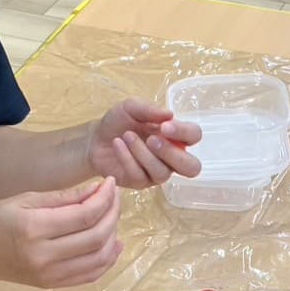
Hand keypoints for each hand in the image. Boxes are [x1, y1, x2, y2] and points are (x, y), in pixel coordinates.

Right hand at [0, 176, 121, 287]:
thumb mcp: (24, 199)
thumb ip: (63, 197)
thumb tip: (98, 189)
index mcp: (33, 228)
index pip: (84, 215)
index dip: (104, 198)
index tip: (111, 182)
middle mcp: (44, 255)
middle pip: (96, 237)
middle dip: (113, 214)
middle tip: (115, 197)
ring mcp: (50, 274)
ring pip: (99, 259)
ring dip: (114, 236)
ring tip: (113, 216)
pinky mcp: (53, 285)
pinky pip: (90, 275)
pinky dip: (107, 259)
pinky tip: (113, 243)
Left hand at [86, 97, 202, 188]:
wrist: (95, 138)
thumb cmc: (118, 122)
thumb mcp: (131, 107)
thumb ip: (149, 109)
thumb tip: (170, 114)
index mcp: (175, 136)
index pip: (194, 136)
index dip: (184, 133)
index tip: (165, 126)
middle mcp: (171, 157)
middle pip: (192, 168)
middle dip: (173, 154)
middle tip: (152, 140)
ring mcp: (157, 172)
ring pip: (162, 172)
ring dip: (143, 153)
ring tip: (127, 136)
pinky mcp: (140, 182)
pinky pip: (140, 175)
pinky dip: (127, 158)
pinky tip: (117, 144)